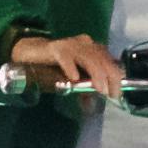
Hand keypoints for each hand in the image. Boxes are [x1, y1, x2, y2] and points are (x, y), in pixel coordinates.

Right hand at [10, 32, 124, 91]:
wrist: (31, 53)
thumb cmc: (54, 66)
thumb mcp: (72, 78)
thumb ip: (83, 87)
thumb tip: (91, 103)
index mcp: (91, 49)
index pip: (109, 61)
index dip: (115, 76)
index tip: (116, 93)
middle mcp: (84, 44)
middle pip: (102, 59)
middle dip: (109, 77)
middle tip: (109, 94)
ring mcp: (70, 44)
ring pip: (88, 58)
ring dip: (96, 74)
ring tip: (99, 89)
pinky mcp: (56, 48)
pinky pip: (66, 57)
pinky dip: (71, 67)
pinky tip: (74, 78)